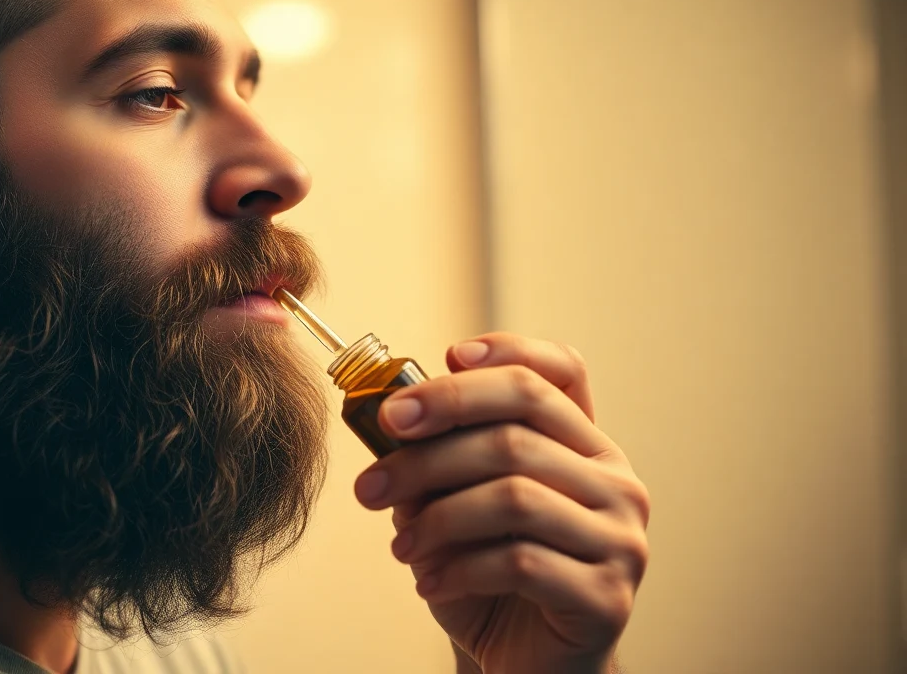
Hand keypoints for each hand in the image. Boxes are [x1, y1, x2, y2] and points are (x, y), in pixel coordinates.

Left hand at [353, 333, 649, 673]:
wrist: (530, 665)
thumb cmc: (492, 577)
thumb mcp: (460, 505)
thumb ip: (441, 458)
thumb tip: (389, 419)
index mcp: (586, 444)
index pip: (560, 371)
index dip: (502, 351)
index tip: (439, 357)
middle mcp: (616, 481)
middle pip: (517, 428)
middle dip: (429, 448)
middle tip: (372, 479)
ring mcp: (621, 539)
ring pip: (514, 496)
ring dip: (437, 518)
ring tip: (401, 545)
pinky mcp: (607, 597)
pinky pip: (519, 562)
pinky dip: (458, 568)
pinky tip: (428, 582)